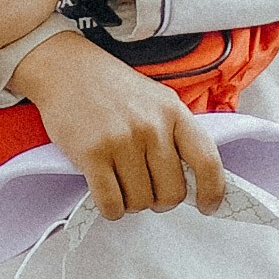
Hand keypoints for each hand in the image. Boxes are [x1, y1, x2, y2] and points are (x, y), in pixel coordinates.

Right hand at [12, 30, 227, 219]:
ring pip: (141, 202)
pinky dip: (111, 209)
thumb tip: (192, 180)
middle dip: (160, 201)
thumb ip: (176, 134)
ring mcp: (122, 141)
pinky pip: (111, 203)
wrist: (66, 69)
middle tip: (147, 190)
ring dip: (132, 203)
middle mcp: (152, 127)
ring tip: (122, 184)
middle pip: (172, 192)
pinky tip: (107, 196)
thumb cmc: (112, 88)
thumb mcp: (157, 100)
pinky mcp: (92, 154)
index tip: (207, 207)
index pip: (207, 161)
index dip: (212, 191)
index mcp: (174, 112)